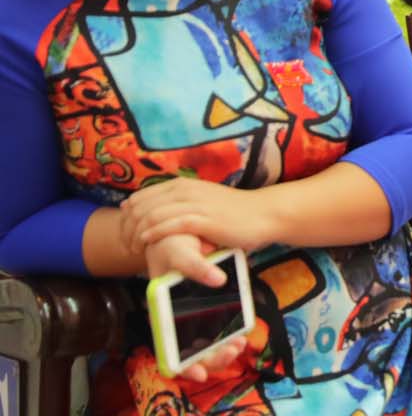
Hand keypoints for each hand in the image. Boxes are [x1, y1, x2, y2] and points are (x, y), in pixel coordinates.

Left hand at [122, 179, 274, 255]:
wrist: (264, 214)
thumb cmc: (233, 213)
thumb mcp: (202, 202)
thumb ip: (181, 206)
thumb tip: (157, 217)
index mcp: (182, 185)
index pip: (140, 197)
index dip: (126, 216)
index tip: (125, 234)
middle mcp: (185, 190)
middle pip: (140, 206)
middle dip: (126, 227)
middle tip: (126, 246)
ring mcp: (194, 204)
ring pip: (151, 215)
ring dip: (136, 234)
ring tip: (133, 249)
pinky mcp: (203, 219)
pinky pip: (169, 224)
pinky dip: (153, 233)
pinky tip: (147, 243)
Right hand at [145, 235, 251, 381]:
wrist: (183, 232)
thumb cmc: (173, 243)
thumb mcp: (180, 250)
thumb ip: (194, 265)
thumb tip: (217, 279)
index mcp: (162, 311)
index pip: (169, 350)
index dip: (185, 367)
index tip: (202, 375)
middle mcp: (176, 317)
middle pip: (192, 352)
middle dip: (213, 358)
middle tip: (233, 349)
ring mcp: (192, 314)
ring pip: (206, 345)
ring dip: (223, 350)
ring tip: (239, 344)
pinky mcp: (209, 306)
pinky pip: (217, 328)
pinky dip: (228, 334)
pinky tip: (241, 332)